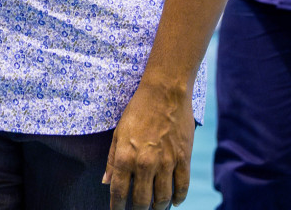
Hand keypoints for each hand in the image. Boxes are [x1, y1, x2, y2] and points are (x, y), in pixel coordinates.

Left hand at [105, 79, 193, 209]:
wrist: (165, 93)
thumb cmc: (138, 110)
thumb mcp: (118, 133)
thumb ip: (112, 159)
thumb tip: (106, 182)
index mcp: (126, 156)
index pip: (119, 192)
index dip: (117, 207)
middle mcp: (145, 163)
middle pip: (142, 200)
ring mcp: (166, 163)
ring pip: (162, 198)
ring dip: (158, 208)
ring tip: (155, 209)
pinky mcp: (183, 159)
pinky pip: (182, 186)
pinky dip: (178, 198)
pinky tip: (174, 201)